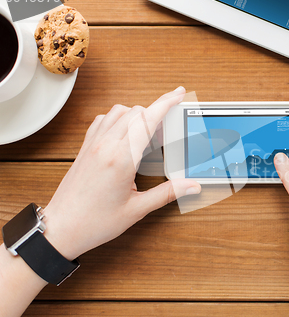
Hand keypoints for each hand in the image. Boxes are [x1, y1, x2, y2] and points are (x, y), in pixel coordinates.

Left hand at [42, 87, 200, 260]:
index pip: (148, 120)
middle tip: (169, 127)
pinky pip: (102, 120)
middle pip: (135, 112)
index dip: (166, 103)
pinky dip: (117, 118)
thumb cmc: (95, 222)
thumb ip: (168, 193)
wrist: (62, 228)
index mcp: (121, 159)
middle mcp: (105, 146)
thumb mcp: (137, 209)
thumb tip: (191, 186)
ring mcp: (93, 145)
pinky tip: (124, 132)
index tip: (178, 94)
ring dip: (136, 114)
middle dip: (156, 111)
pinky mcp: (85, 148)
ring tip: (148, 131)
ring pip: (118, 111)